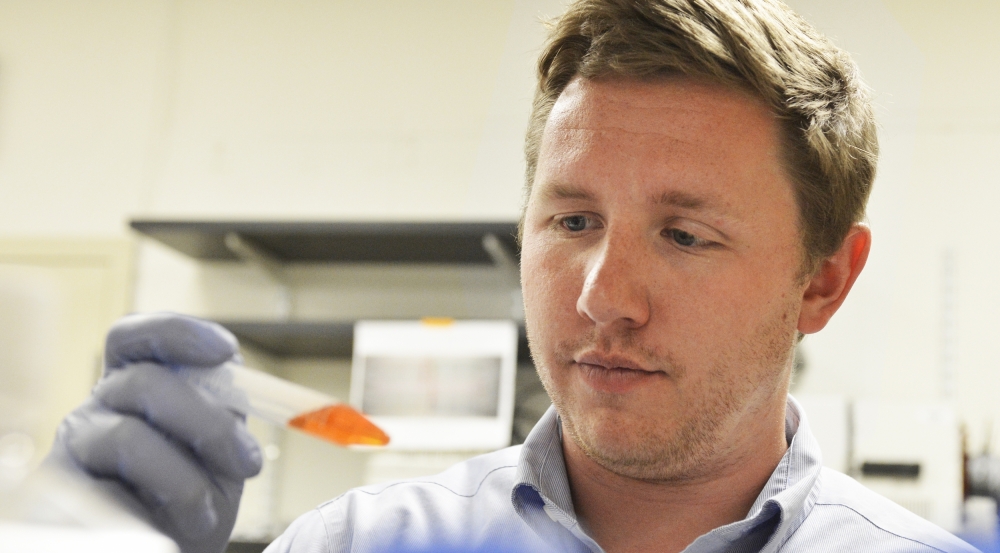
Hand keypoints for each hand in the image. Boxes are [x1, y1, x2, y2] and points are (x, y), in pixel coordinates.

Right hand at [47, 313, 262, 552]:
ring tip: (208, 511)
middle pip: (145, 383)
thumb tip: (240, 380)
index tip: (226, 352)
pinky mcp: (63, 488)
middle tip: (247, 463)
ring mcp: (79, 442)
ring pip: (128, 437)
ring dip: (184, 478)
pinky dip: (155, 509)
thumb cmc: (197, 496)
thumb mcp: (222, 450)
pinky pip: (105, 491)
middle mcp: (103, 402)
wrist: (171, 547)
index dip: (180, 334)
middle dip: (209, 423)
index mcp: (140, 379)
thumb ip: (226, 411)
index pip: (139, 336)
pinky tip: (178, 524)